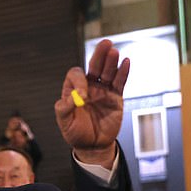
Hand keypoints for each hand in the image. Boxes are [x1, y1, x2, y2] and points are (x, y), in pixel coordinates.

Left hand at [55, 39, 129, 166]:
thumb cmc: (76, 134)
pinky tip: (126, 62)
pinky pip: (120, 82)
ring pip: (108, 72)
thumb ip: (64, 109)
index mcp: (73, 91)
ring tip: (114, 52)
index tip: (83, 94)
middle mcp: (89, 87)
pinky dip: (123, 73)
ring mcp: (103, 91)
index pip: (76, 75)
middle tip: (105, 44)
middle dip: (99, 55)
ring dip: (111, 62)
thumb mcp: (65, 123)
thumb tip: (74, 96)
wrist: (92, 146)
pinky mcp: (116, 97)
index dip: (79, 80)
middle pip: (94, 66)